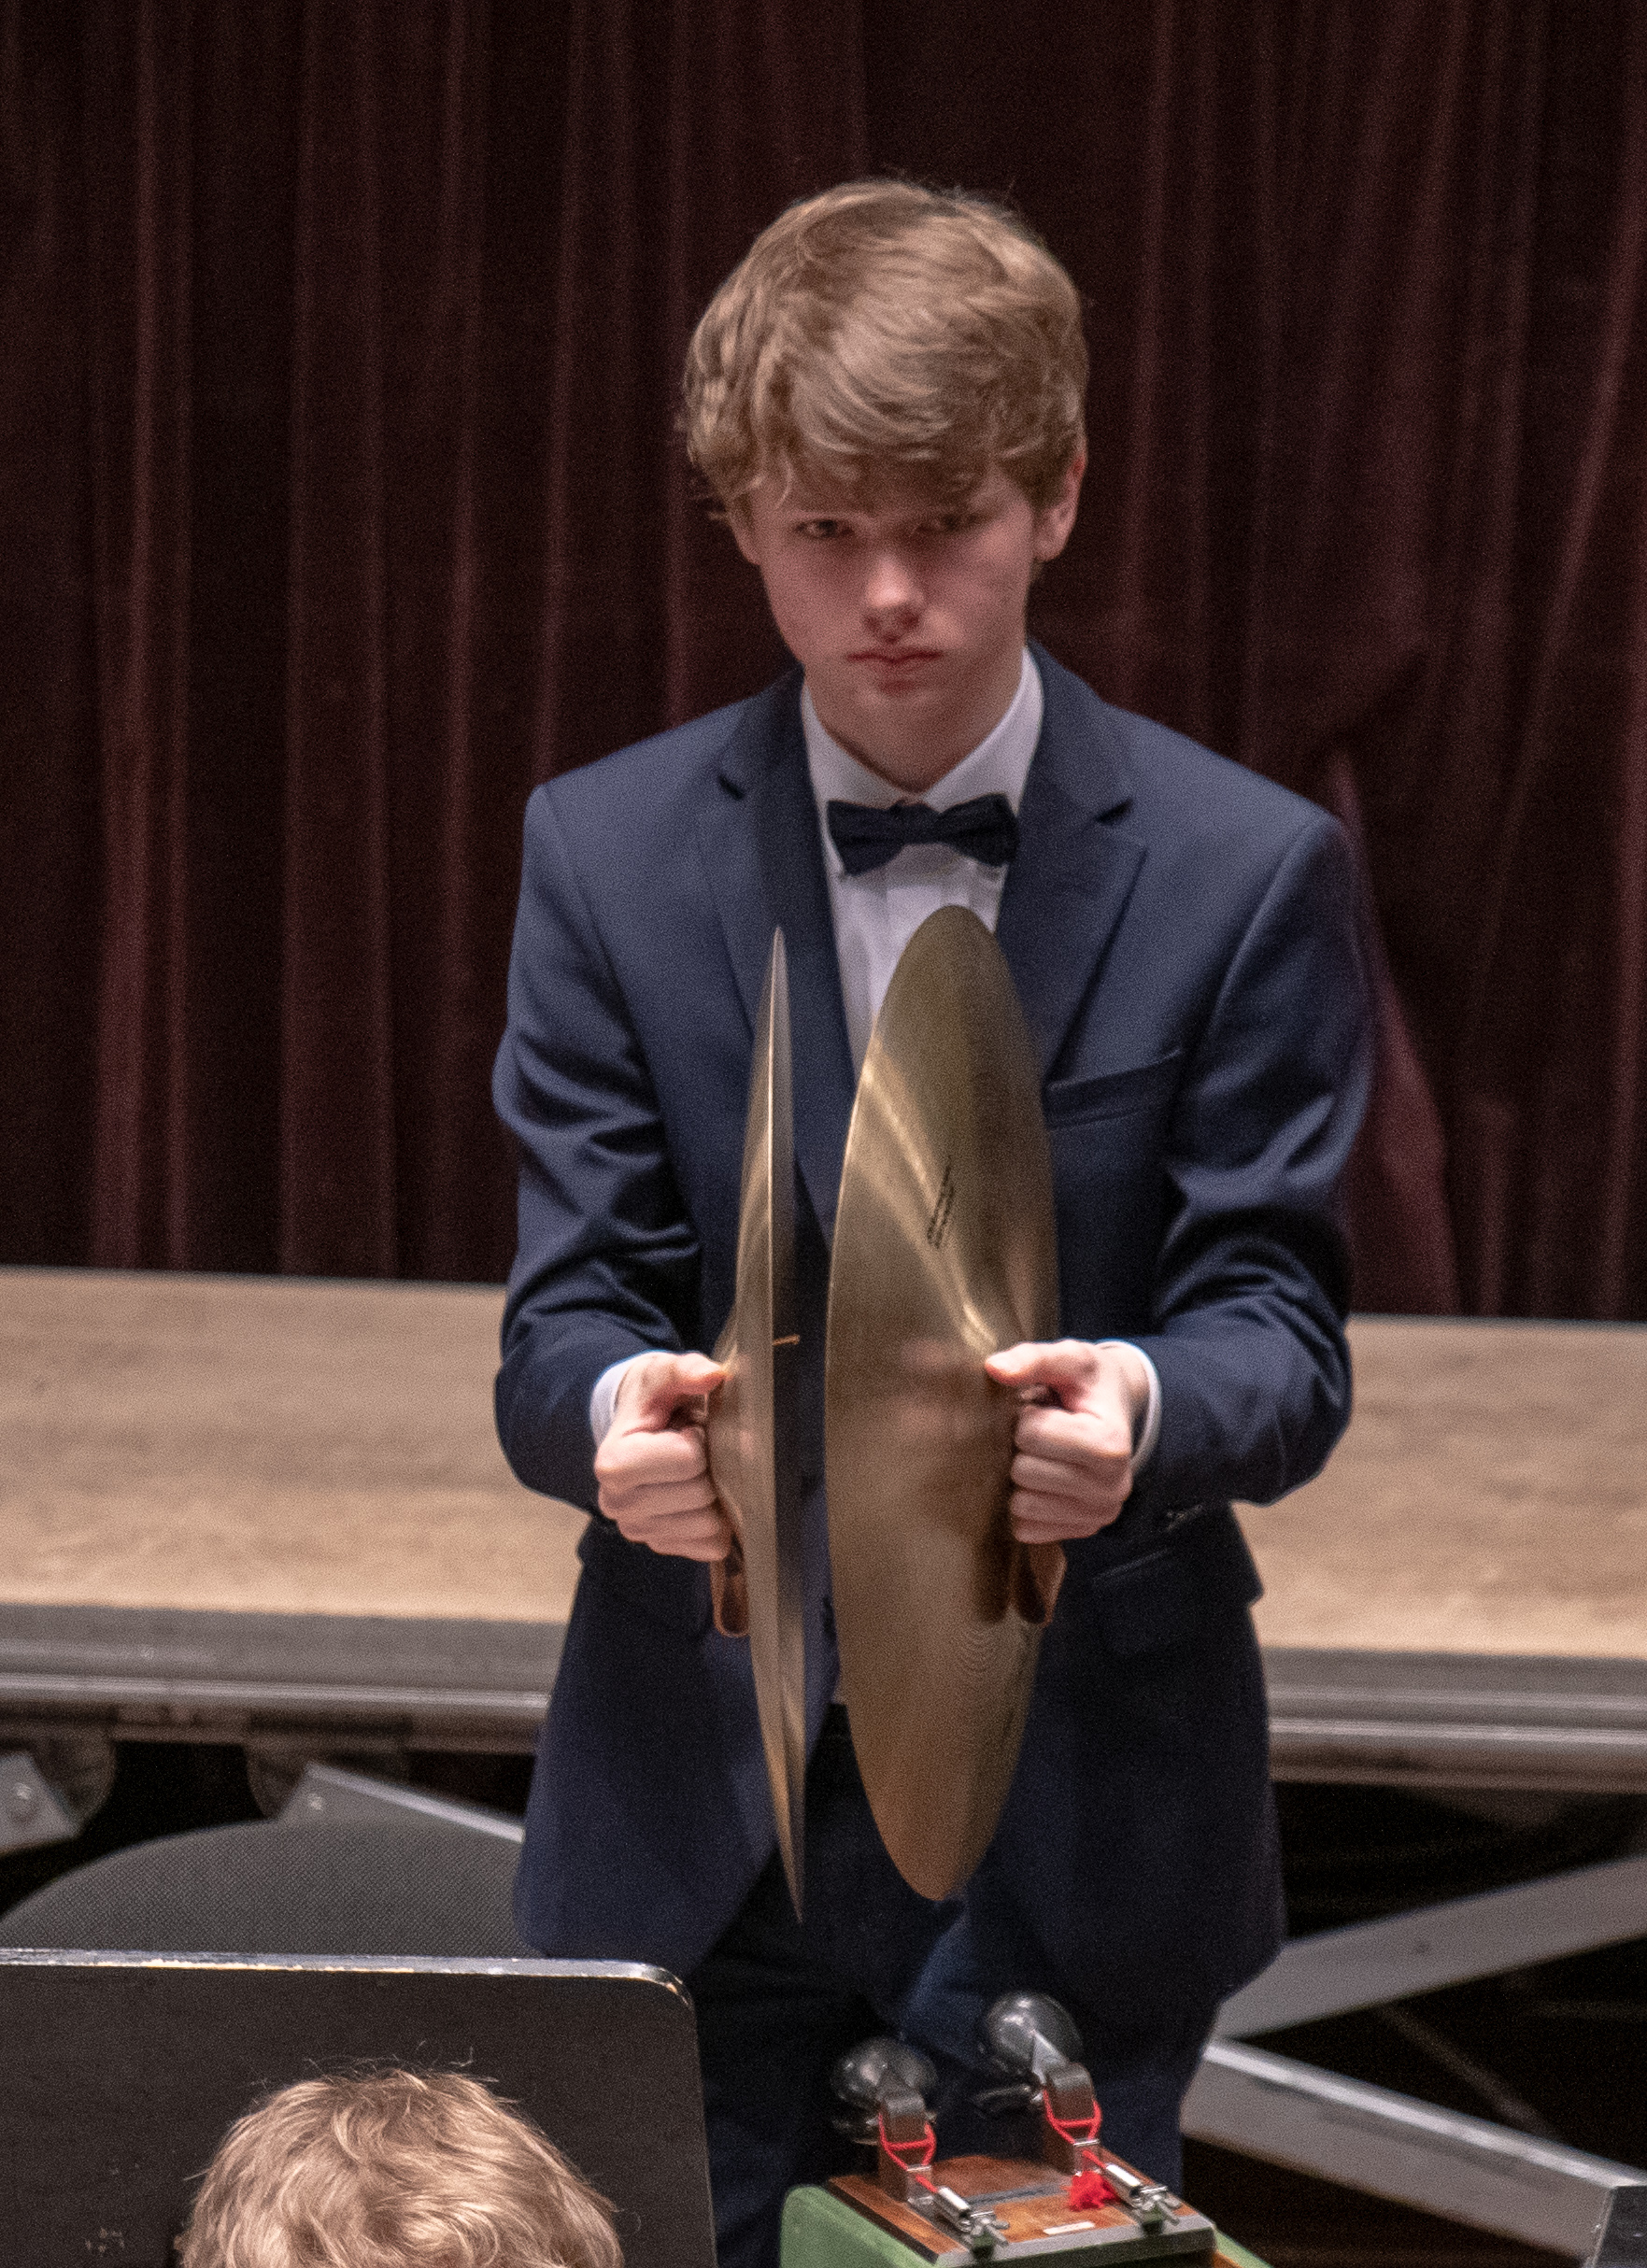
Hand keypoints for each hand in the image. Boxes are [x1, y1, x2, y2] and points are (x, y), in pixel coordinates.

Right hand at [594, 1351, 730, 1560]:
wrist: (638, 1428)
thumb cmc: (652, 1401)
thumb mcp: (662, 1375)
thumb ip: (685, 1370)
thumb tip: (714, 1375)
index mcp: (613, 1464)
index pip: (688, 1460)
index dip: (699, 1437)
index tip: (686, 1427)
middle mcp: (616, 1505)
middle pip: (701, 1493)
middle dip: (710, 1464)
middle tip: (695, 1447)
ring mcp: (639, 1532)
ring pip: (710, 1524)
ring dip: (715, 1492)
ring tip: (695, 1469)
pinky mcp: (663, 1547)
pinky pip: (713, 1546)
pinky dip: (718, 1519)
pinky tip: (700, 1493)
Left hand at [984, 1339, 1149, 1542]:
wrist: (1116, 1409)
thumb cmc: (1089, 1384)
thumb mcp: (1069, 1359)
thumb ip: (1033, 1358)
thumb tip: (994, 1368)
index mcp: (1111, 1445)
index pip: (1031, 1435)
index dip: (1027, 1415)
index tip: (1045, 1408)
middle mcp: (1112, 1488)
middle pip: (1023, 1472)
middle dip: (1021, 1447)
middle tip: (1040, 1431)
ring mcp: (1098, 1515)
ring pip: (1021, 1506)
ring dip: (1021, 1477)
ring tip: (1043, 1454)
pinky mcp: (1081, 1531)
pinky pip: (1025, 1529)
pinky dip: (1024, 1502)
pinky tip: (1043, 1479)